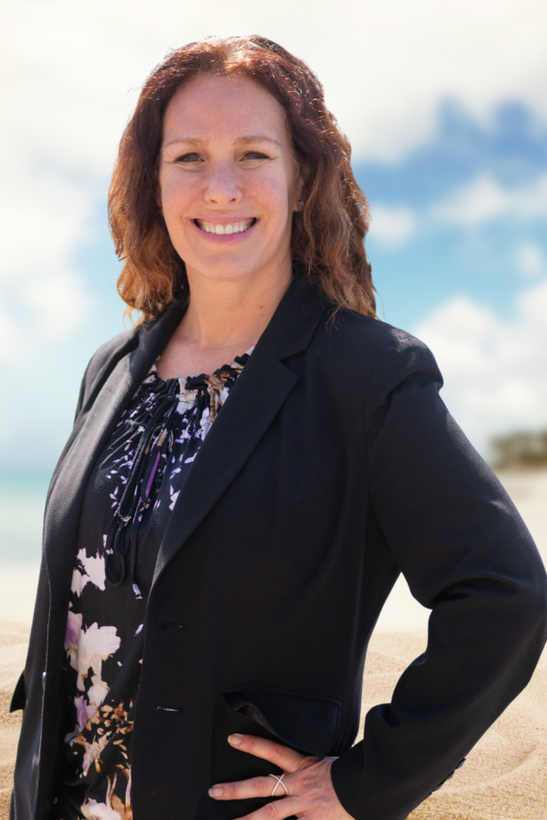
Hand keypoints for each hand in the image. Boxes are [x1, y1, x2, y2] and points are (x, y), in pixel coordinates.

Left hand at [208, 732, 354, 818]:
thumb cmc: (350, 776)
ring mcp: (305, 806)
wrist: (371, 788)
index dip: (252, 744)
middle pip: (262, 785)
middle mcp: (300, 785)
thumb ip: (311, 768)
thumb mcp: (328, 765)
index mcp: (304, 766)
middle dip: (237, 789)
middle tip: (214, 791)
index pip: (273, 751)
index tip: (232, 739)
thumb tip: (293, 769)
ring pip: (271, 814)